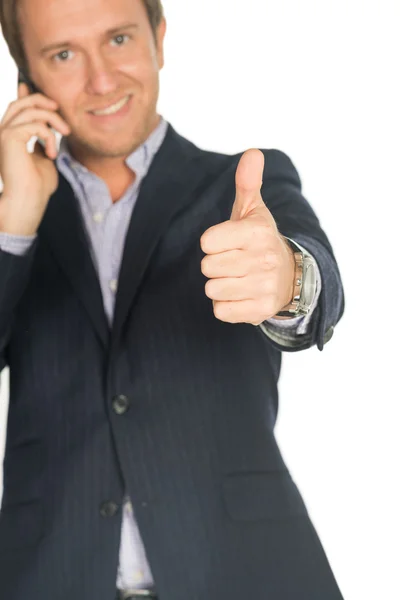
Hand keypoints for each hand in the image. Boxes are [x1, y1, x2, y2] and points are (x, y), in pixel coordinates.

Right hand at [0, 82, 69, 234]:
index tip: (46, 97)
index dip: (27, 95)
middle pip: (21, 103)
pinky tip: (51, 153)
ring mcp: (3, 134)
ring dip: (52, 119)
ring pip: (29, 109)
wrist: (28, 201)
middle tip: (59, 110)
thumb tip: (49, 128)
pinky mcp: (9, 138)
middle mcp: (3, 132)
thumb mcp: (43, 158)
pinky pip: (35, 124)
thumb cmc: (37, 187)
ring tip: (65, 133)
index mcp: (9, 137)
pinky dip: (49, 136)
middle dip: (42, 101)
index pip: (16, 108)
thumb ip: (44, 141)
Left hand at [200, 149, 294, 325]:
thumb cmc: (260, 240)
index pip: (207, 243)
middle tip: (235, 261)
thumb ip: (248, 182)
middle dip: (216, 265)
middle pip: (207, 267)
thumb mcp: (254, 210)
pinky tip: (241, 294)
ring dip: (220, 286)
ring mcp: (263, 287)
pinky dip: (226, 305)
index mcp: (257, 232)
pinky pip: (220, 311)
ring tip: (238, 278)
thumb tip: (252, 153)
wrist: (290, 277)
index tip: (228, 242)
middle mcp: (263, 259)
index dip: (213, 243)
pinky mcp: (260, 311)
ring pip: (212, 290)